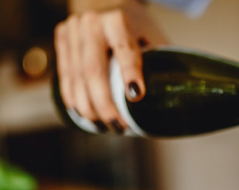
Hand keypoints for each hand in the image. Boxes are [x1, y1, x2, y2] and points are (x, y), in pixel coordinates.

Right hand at [54, 0, 168, 132]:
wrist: (104, 0)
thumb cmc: (136, 25)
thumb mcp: (152, 35)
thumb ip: (161, 61)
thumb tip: (176, 98)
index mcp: (119, 19)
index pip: (125, 50)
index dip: (130, 73)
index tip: (136, 95)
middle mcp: (92, 23)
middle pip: (94, 71)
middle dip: (105, 105)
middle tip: (118, 127)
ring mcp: (73, 30)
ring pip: (76, 78)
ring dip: (88, 108)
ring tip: (102, 127)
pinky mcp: (62, 39)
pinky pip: (65, 76)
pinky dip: (73, 99)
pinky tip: (83, 115)